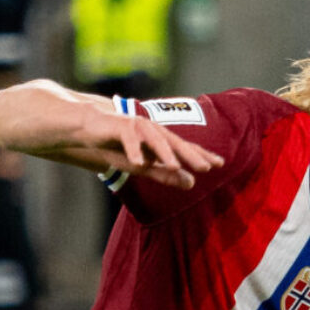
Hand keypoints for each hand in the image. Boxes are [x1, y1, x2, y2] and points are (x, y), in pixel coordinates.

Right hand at [83, 107, 223, 190]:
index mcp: (161, 140)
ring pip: (155, 140)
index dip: (202, 155)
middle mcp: (153, 130)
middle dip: (191, 155)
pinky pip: (128, 139)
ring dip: (165, 153)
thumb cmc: (118, 147)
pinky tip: (138, 162)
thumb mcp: (144, 166)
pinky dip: (133, 150)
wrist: (89, 129)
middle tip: (207, 167)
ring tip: (175, 167)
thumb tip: (192, 183)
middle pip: (175, 143)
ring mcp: (137, 126)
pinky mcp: (119, 126)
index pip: (185, 147)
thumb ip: (165, 174)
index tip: (220, 164)